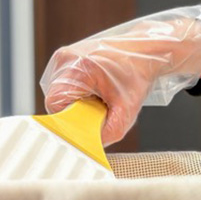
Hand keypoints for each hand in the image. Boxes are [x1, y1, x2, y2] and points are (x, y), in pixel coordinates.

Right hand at [40, 6, 200, 144]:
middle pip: (56, 99)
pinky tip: (94, 89)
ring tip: (98, 97)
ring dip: (76, 102)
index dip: (69, 119)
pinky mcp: (66, 58)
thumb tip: (89, 147)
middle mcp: (66, 59)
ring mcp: (64, 56)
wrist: (145, 52)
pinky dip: (77, 92)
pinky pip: (63, 84)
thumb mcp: (127, 111)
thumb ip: (107, 133)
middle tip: (98, 109)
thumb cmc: (138, 76)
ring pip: (58, 92)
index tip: (85, 123)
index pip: (55, 104)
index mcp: (78, 67)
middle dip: (75, 111)